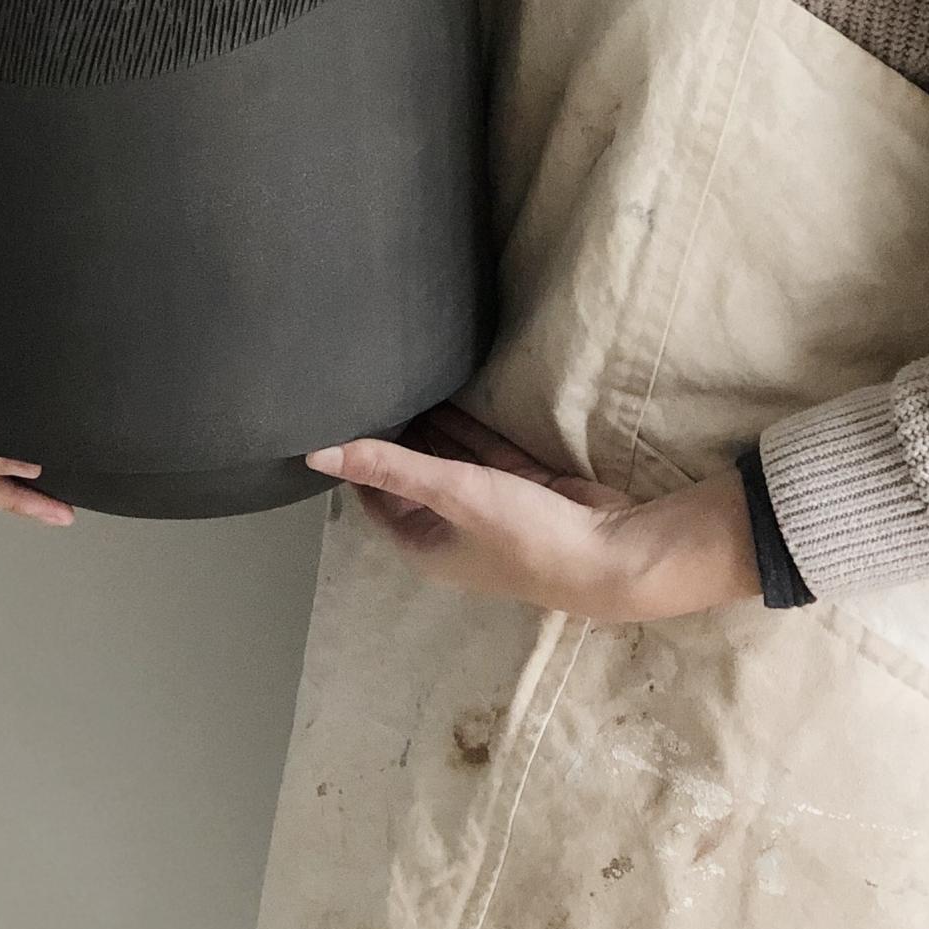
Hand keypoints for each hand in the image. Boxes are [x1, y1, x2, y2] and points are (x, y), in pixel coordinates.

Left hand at [305, 402, 760, 619]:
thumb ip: (388, 465)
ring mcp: (489, 507)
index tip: (337, 414)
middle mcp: (451, 528)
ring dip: (430, 425)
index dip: (356, 460)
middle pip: (410, 474)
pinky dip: (467, 423)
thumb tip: (315, 453)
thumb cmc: (523, 535)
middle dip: (393, 435)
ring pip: (448, 458)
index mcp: (424, 543)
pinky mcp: (522, 486)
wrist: (612, 553)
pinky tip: (449, 388)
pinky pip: (484, 449)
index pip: (374, 495)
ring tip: (400, 375)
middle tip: (369, 381)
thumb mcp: (449, 493)